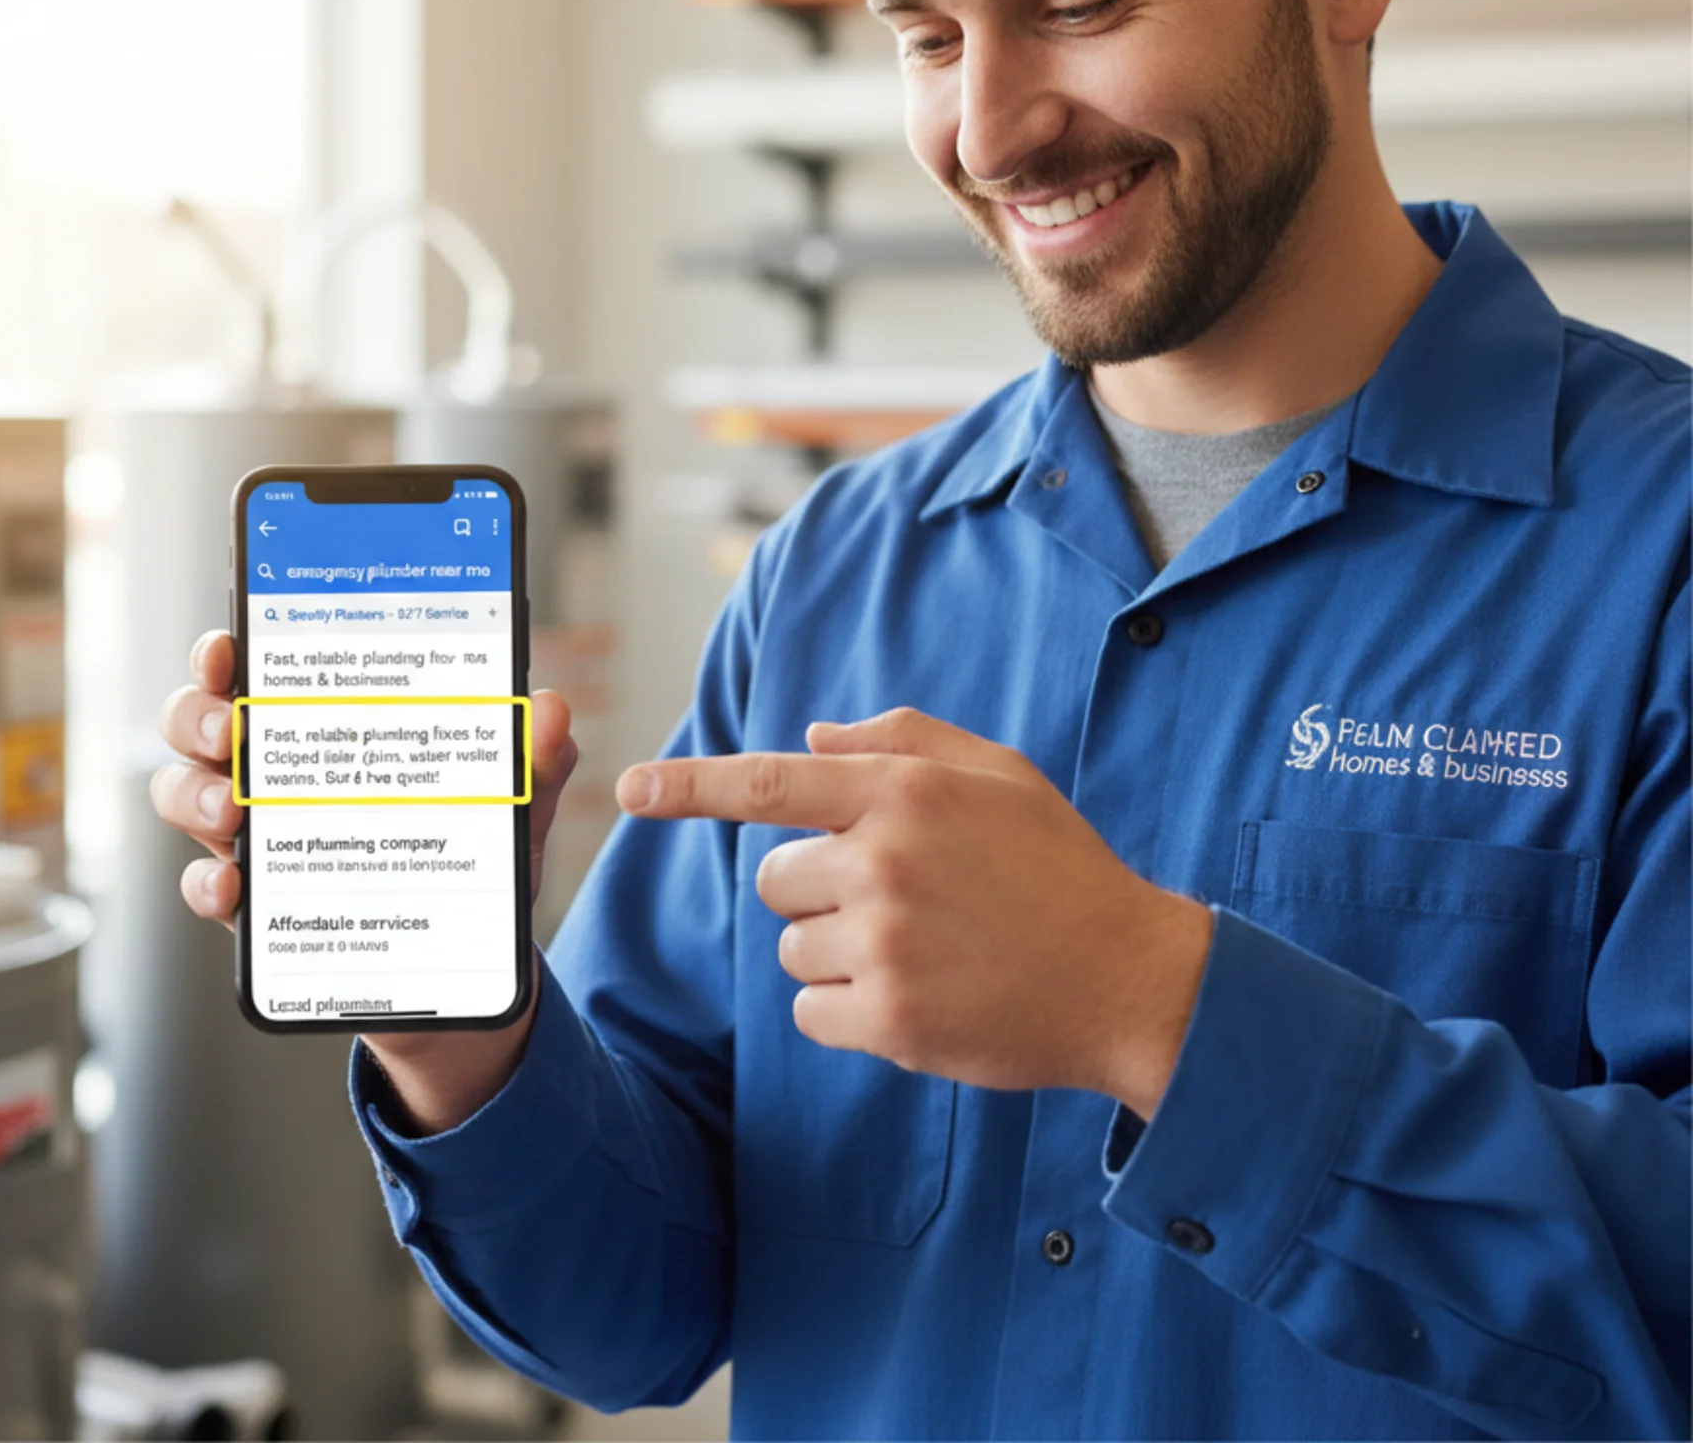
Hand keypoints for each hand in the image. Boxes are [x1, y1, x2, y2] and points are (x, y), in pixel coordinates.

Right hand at [152, 630, 581, 1130]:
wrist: (462, 957)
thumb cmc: (470, 848)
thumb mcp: (511, 801)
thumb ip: (532, 757)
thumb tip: (550, 709)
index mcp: (329, 721)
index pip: (259, 667)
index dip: (227, 650)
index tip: (228, 645)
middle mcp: (276, 766)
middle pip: (197, 721)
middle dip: (197, 714)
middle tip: (232, 730)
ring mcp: (255, 833)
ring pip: (183, 793)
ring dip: (195, 795)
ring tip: (236, 813)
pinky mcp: (255, 901)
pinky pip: (203, 885)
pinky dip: (207, 883)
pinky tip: (235, 887)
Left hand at [615, 707, 1211, 1117]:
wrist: (1129, 978)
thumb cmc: (1057, 866)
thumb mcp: (997, 773)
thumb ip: (898, 742)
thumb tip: (808, 739)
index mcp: (902, 791)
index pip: (768, 783)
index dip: (689, 786)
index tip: (628, 789)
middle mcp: (883, 859)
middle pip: (775, 878)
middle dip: (819, 889)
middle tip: (902, 900)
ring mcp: (886, 942)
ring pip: (791, 947)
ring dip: (837, 952)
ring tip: (922, 949)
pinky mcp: (891, 1018)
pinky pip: (811, 1010)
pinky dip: (847, 1011)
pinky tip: (915, 996)